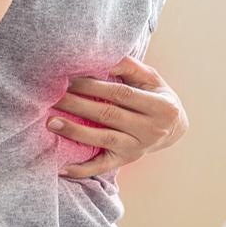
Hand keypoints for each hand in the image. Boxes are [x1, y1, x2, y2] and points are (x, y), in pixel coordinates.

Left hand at [47, 56, 188, 177]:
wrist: (173, 129)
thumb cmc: (157, 97)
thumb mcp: (152, 79)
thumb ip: (130, 67)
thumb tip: (102, 57)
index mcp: (160, 106)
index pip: (121, 94)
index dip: (94, 86)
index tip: (70, 79)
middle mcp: (151, 129)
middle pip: (109, 115)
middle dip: (78, 105)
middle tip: (53, 96)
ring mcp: (138, 147)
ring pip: (104, 139)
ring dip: (75, 131)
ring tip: (52, 123)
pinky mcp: (126, 160)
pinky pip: (103, 166)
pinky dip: (82, 169)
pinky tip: (62, 169)